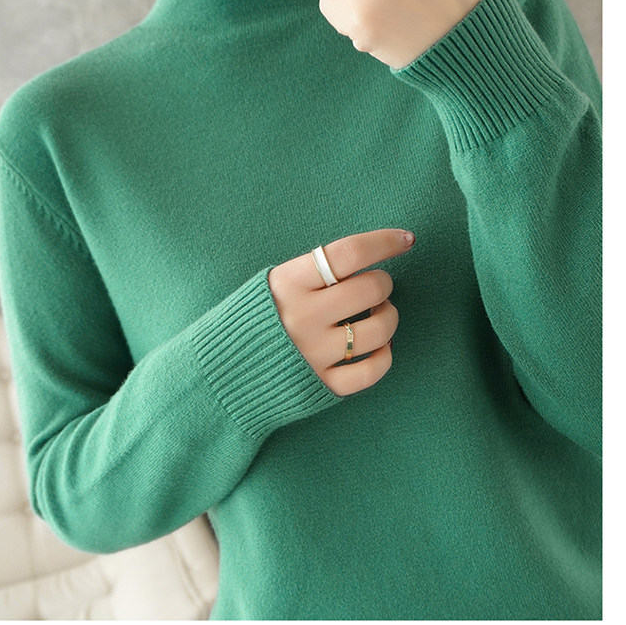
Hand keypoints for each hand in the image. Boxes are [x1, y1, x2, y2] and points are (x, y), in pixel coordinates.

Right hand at [268, 229, 414, 395]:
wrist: (219, 371)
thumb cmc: (257, 317)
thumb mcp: (274, 283)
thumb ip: (315, 271)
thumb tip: (372, 254)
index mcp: (288, 283)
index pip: (349, 253)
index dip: (385, 242)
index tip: (406, 239)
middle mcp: (302, 317)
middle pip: (370, 289)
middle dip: (384, 283)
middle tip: (375, 286)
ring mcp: (313, 354)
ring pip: (380, 330)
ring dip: (389, 316)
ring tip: (378, 313)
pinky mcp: (321, 386)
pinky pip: (373, 370)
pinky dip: (385, 355)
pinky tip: (379, 345)